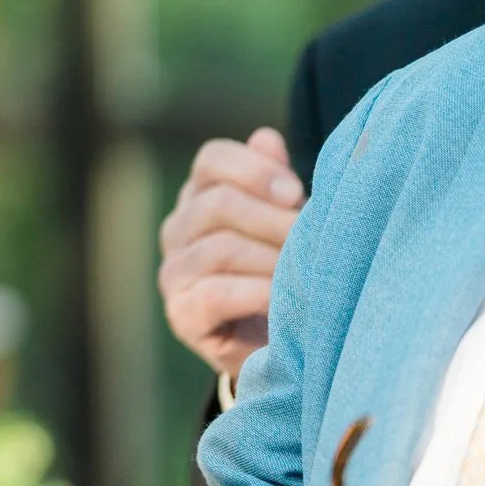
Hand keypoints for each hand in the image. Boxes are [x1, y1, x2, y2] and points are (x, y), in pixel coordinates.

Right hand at [158, 126, 302, 379]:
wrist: (276, 348)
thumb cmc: (285, 275)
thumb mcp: (287, 227)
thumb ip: (277, 185)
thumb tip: (265, 138)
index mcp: (201, 197)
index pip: (211, 160)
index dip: (253, 169)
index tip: (296, 192)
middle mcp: (178, 229)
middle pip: (217, 203)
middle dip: (272, 220)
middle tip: (310, 239)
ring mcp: (174, 273)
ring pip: (218, 249)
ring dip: (270, 260)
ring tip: (304, 274)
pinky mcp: (182, 314)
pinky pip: (212, 295)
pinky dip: (251, 293)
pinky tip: (279, 298)